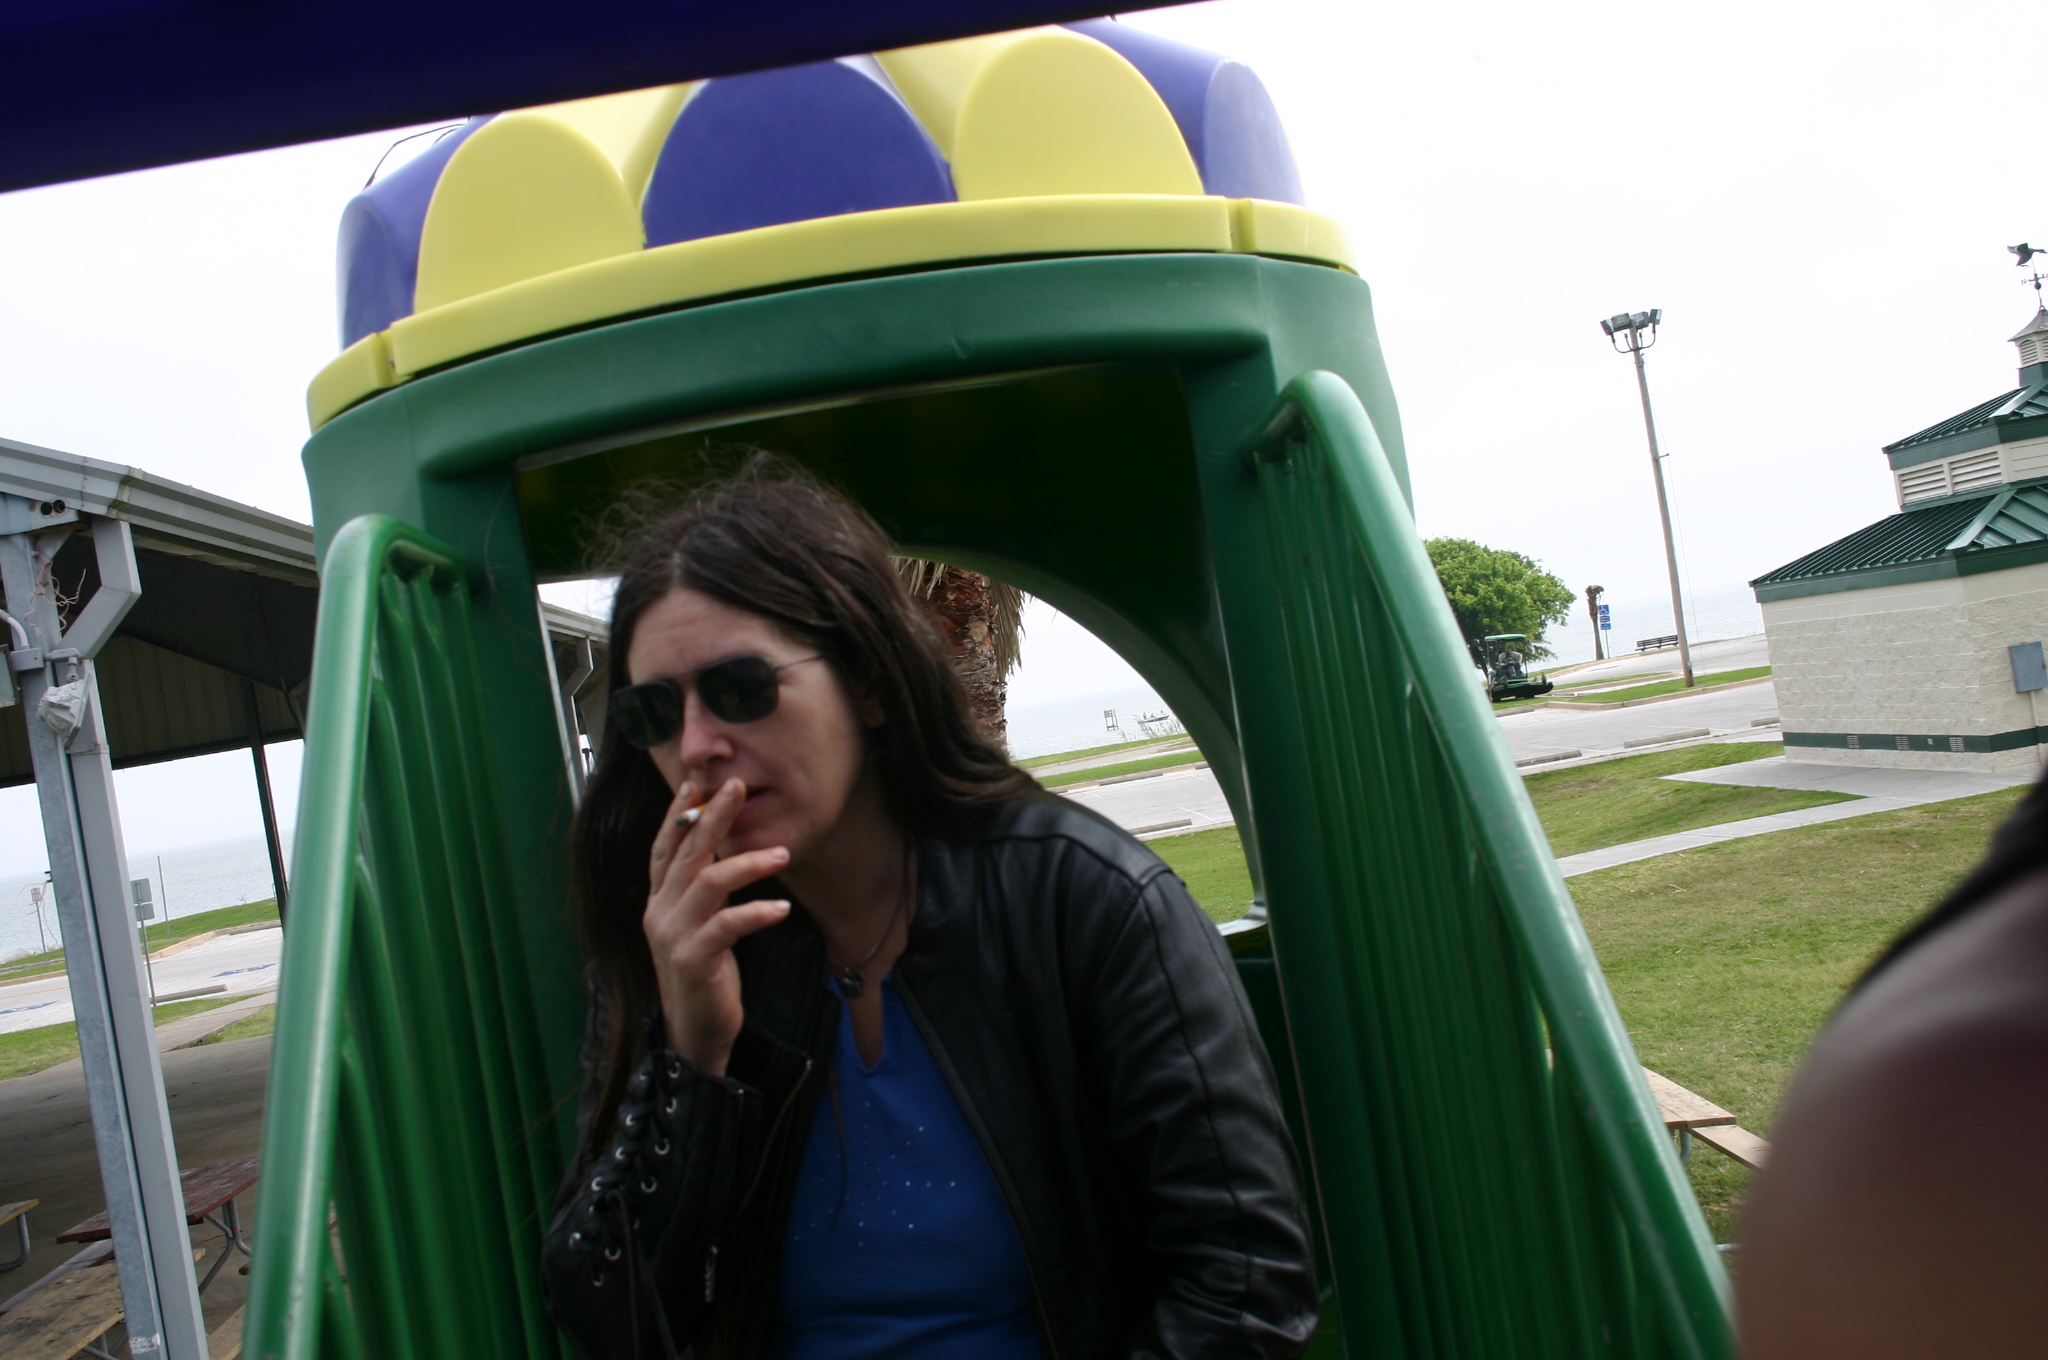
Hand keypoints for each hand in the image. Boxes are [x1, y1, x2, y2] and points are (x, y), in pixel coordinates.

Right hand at [643, 777, 791, 1075]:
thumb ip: (703, 889)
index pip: (665, 846)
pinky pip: (727, 926)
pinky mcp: (694, 959)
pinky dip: (756, 913)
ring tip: (782, 854)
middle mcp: (660, 911)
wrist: (694, 1030)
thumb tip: (722, 850)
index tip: (698, 782)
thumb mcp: (699, 923)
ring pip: (708, 883)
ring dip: (748, 863)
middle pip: (686, 853)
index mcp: (659, 900)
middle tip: (737, 786)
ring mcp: (673, 935)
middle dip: (712, 816)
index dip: (679, 812)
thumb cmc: (703, 972)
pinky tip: (781, 909)